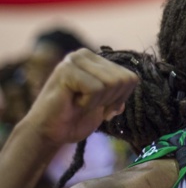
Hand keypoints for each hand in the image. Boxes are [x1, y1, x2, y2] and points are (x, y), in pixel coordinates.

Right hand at [22, 49, 137, 146]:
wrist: (48, 133)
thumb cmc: (75, 119)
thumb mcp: (106, 104)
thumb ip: (120, 92)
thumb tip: (133, 80)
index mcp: (97, 60)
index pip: (131, 78)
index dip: (120, 99)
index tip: (102, 107)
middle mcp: (85, 54)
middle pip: (123, 80)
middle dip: (110, 100)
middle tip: (88, 106)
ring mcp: (75, 59)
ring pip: (112, 83)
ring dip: (98, 102)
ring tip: (79, 103)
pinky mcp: (67, 70)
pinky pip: (96, 89)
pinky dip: (88, 103)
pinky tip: (73, 103)